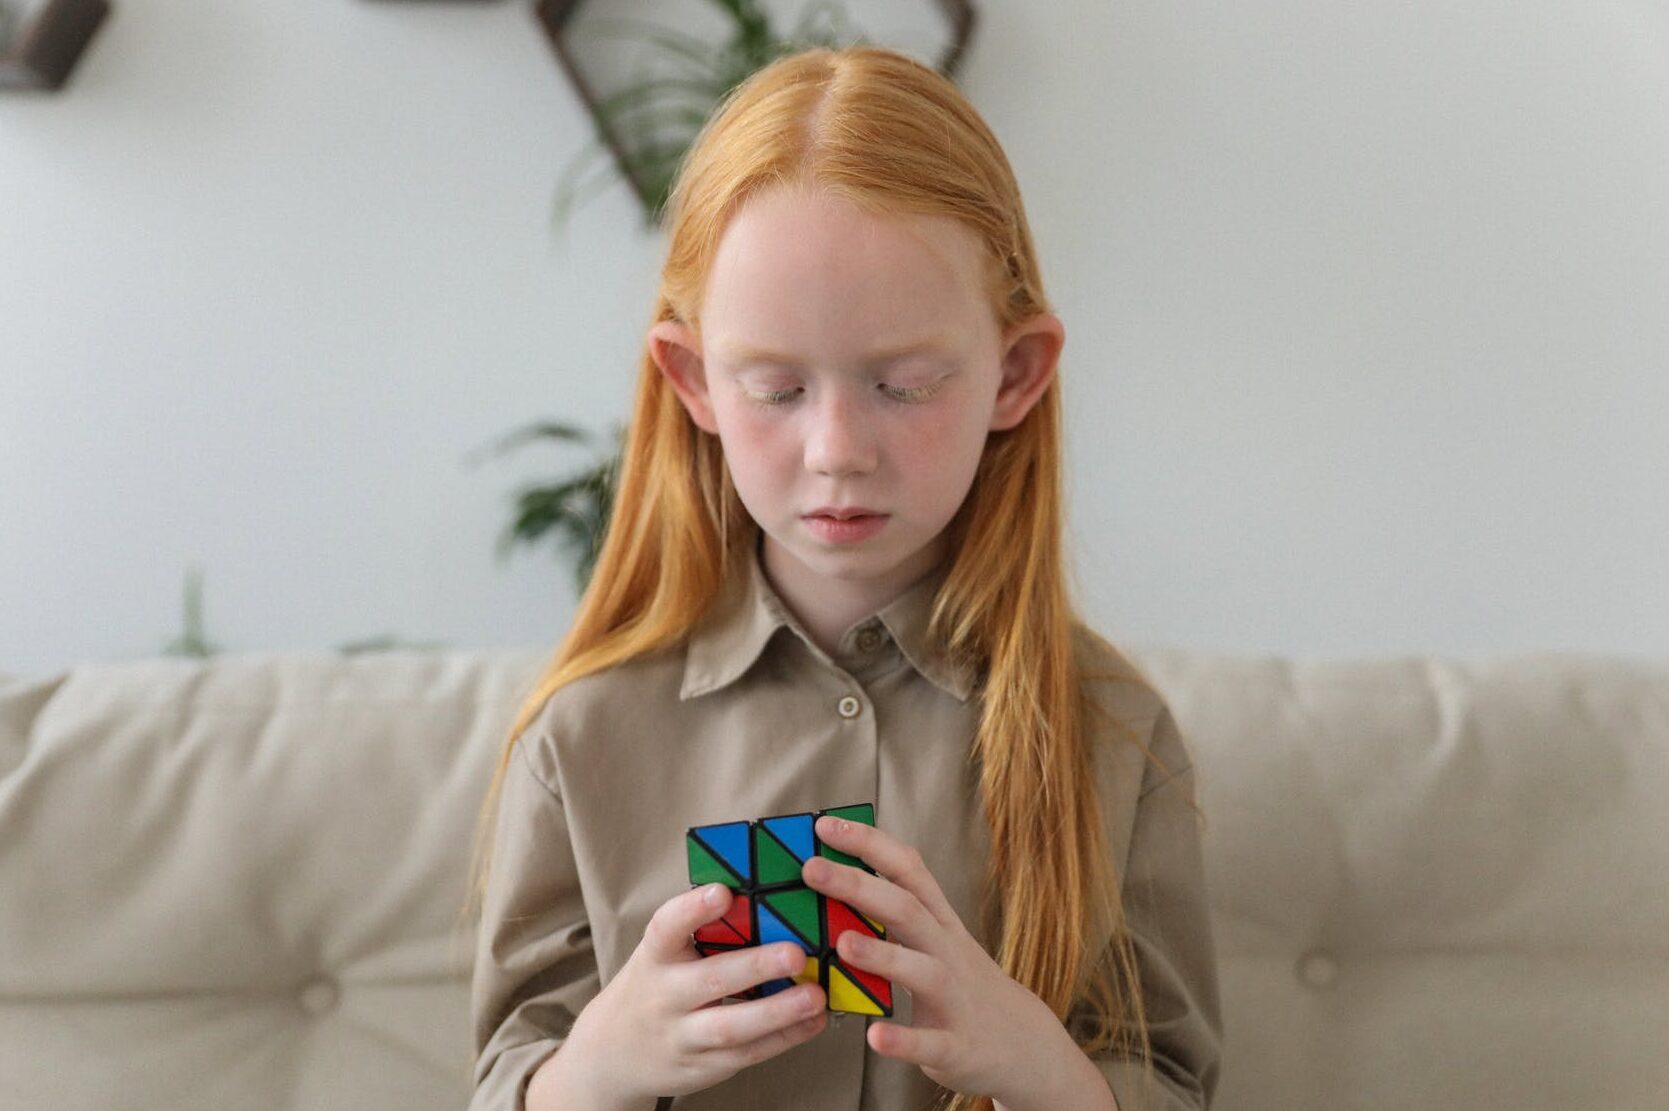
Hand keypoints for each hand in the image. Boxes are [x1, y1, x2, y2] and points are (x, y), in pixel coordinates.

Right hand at [539, 884, 826, 1106]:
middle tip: (795, 953)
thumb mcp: (662, 955)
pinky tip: (813, 1021)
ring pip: (731, 1027)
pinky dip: (784, 1038)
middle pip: (710, 981)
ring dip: (777, 1012)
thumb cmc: (653, 987)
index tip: (723, 892)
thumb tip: (766, 897)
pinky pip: (747, 1054)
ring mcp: (682, 1036)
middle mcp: (664, 997)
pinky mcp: (703, 1067)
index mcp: (655, 956)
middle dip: (755, 967)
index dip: (693, 909)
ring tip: (814, 995)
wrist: (610, 1054)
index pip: (666, 928)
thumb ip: (702, 932)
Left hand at [801, 815, 1059, 1102]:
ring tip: (843, 944)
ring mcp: (955, 998)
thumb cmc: (964, 986)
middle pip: (907, 909)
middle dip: (859, 886)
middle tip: (812, 869)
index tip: (826, 825)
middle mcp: (948, 951)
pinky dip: (904, 1039)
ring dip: (883, 955)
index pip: (908, 870)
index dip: (869, 843)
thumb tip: (835, 883)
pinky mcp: (957, 1045)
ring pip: (922, 970)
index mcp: (939, 922)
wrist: (1027, 1046)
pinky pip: (930, 1042)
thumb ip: (895, 916)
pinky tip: (875, 1037)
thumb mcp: (937, 942)